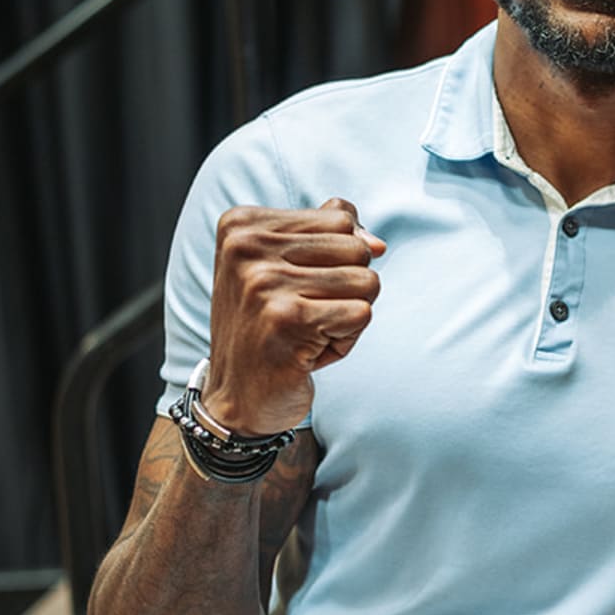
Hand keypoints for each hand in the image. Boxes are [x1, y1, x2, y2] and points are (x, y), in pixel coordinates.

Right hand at [205, 197, 384, 434]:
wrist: (238, 396)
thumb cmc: (270, 327)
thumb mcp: (288, 268)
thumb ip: (330, 236)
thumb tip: (377, 242)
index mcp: (242, 224)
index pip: (341, 218)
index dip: (338, 259)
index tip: (298, 286)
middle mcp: (246, 246)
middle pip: (357, 249)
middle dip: (348, 288)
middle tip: (306, 314)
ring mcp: (264, 282)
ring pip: (366, 282)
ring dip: (348, 316)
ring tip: (307, 332)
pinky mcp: (287, 318)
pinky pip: (362, 314)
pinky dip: (347, 339)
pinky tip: (310, 352)